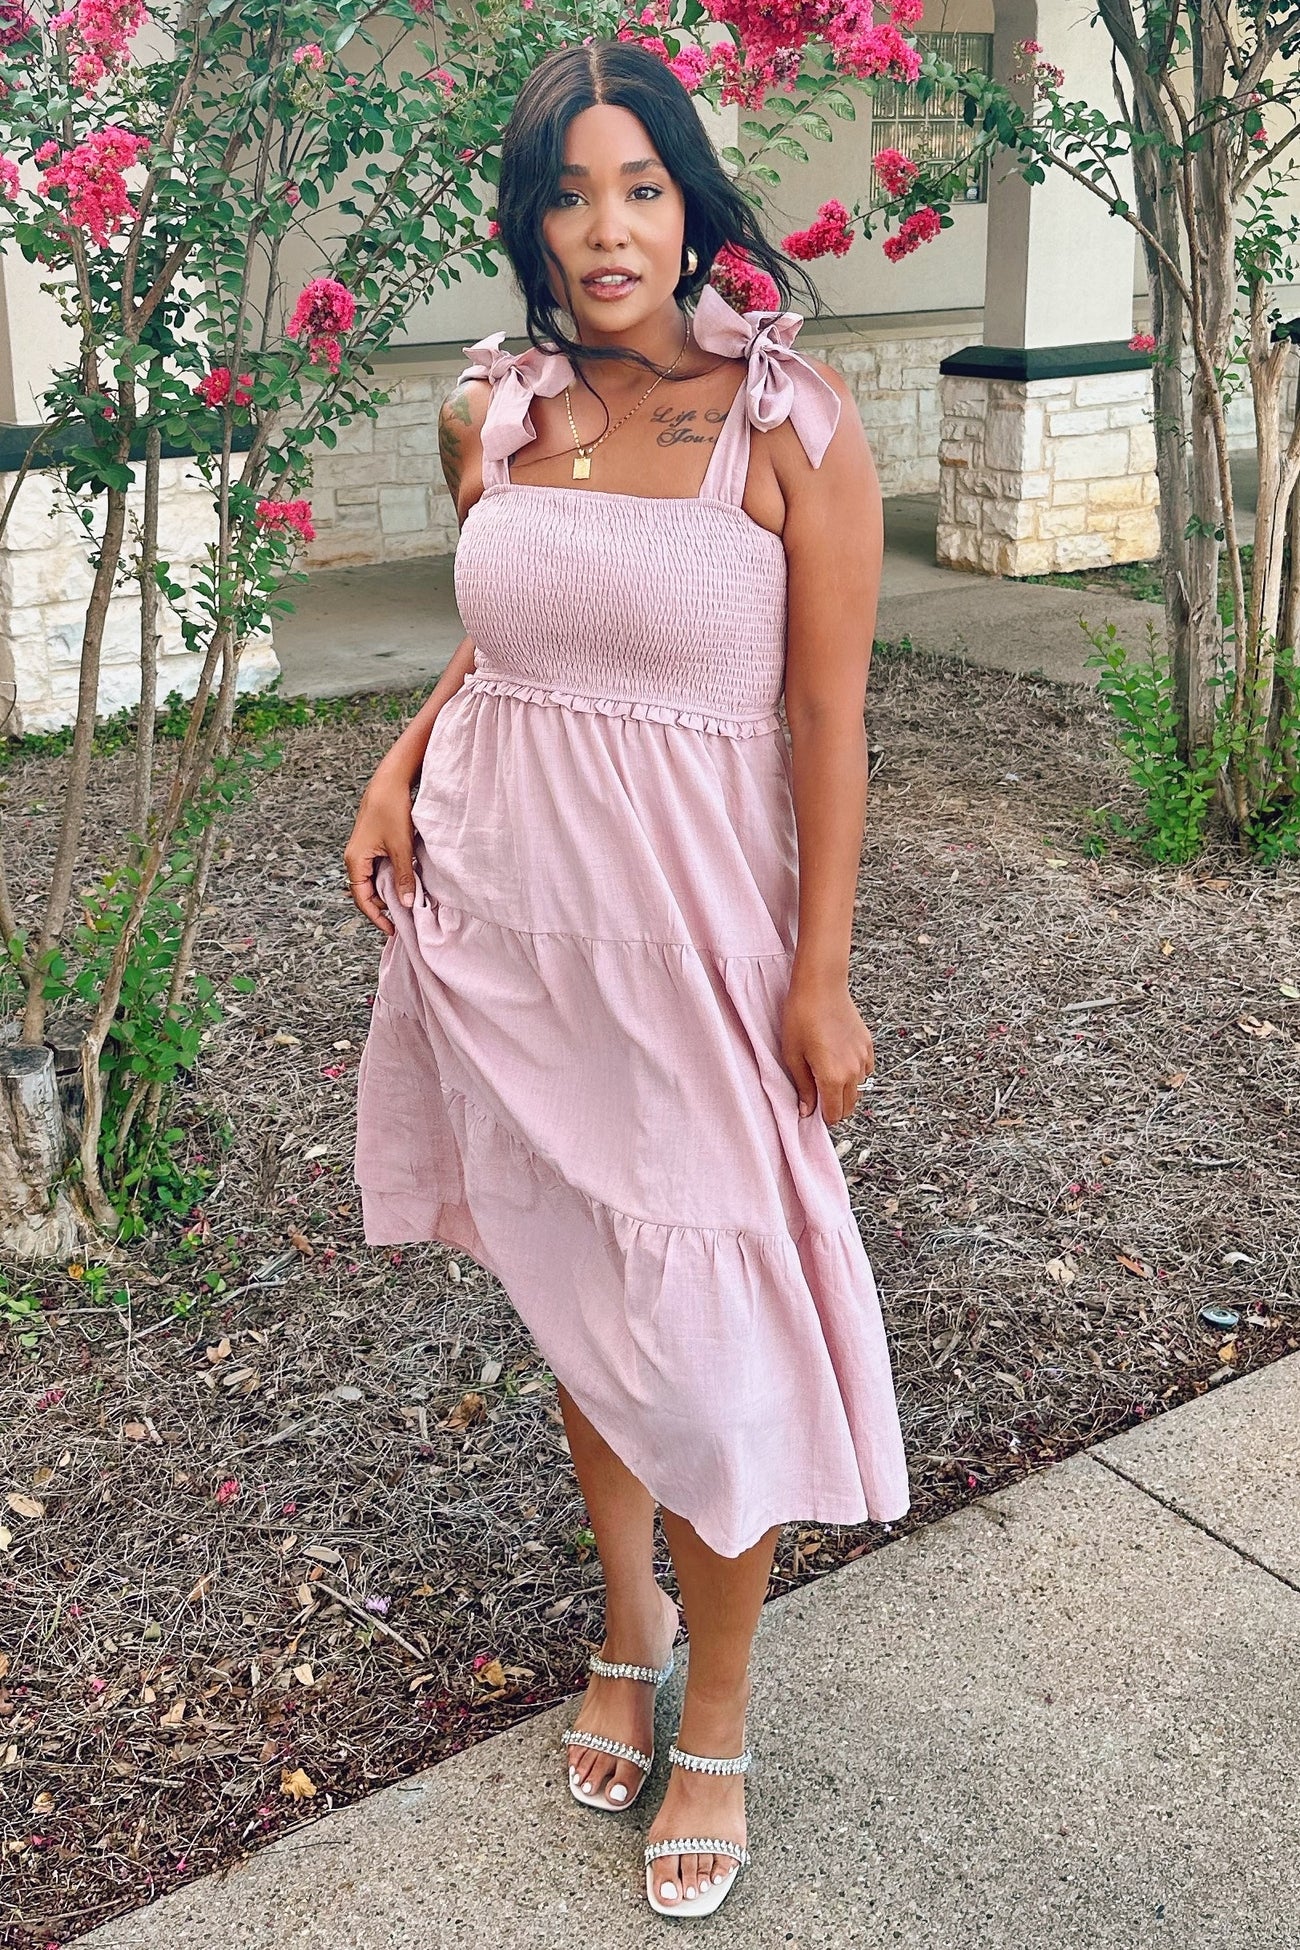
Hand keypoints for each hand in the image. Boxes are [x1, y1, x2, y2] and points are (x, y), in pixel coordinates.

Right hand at [344, 764, 416, 937]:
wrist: (391, 780)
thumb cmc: (392, 809)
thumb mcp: (401, 847)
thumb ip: (404, 877)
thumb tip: (406, 904)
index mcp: (355, 860)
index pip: (362, 899)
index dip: (376, 916)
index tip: (392, 929)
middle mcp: (355, 857)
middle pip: (367, 892)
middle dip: (383, 907)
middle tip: (403, 920)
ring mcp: (364, 851)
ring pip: (375, 880)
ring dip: (389, 892)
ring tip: (407, 904)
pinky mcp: (373, 843)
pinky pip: (379, 868)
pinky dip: (391, 878)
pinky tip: (407, 882)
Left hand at [780, 973, 874, 1124]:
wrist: (821, 986)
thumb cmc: (800, 1018)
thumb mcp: (792, 1056)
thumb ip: (803, 1087)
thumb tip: (806, 1112)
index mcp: (832, 1077)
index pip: (835, 1114)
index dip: (824, 1118)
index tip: (813, 1113)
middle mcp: (853, 1071)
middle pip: (850, 1105)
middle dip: (835, 1108)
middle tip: (818, 1097)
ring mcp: (863, 1058)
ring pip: (858, 1088)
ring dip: (845, 1090)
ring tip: (826, 1075)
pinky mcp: (867, 1045)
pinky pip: (865, 1070)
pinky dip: (855, 1073)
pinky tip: (839, 1061)